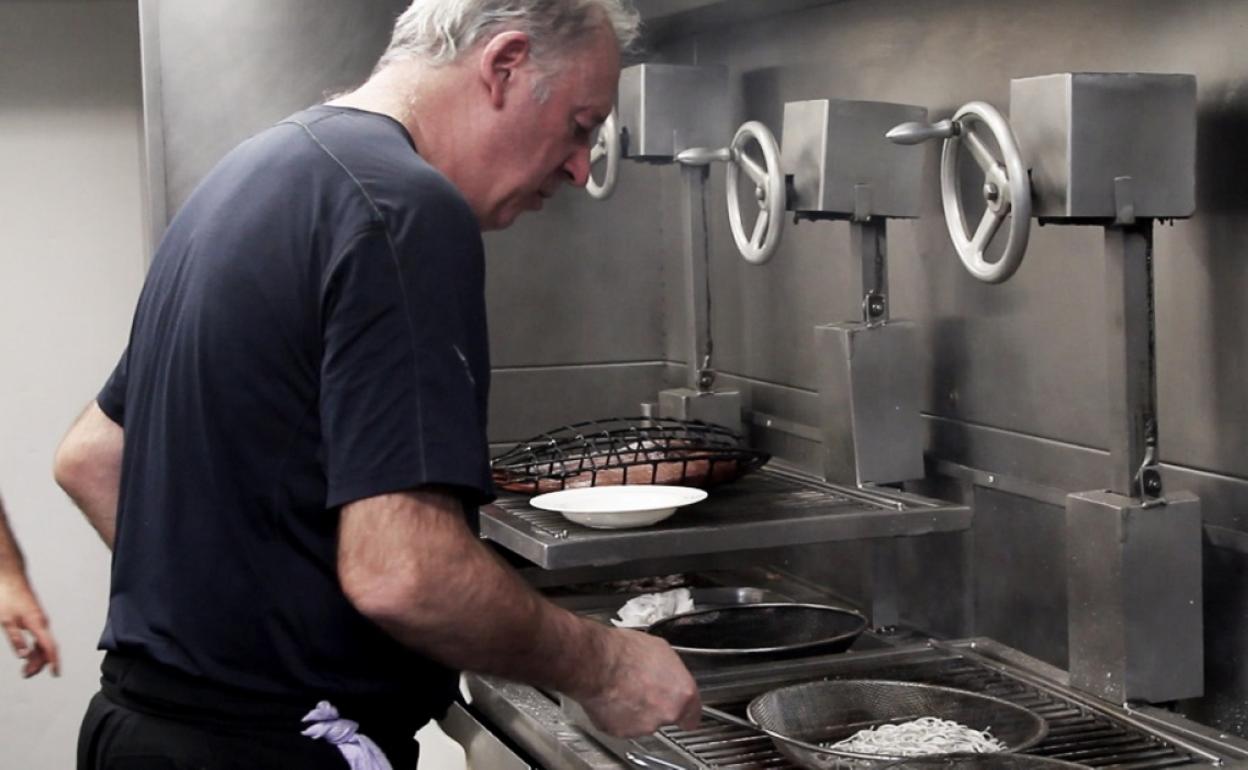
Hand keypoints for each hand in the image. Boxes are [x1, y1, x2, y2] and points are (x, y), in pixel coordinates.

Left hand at [0, 575, 59, 677]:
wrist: (9, 576)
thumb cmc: (7, 595)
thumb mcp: (6, 621)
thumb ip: (16, 639)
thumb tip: (24, 655)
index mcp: (37, 623)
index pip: (49, 646)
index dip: (53, 661)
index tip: (55, 673)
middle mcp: (41, 621)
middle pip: (46, 646)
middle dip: (39, 663)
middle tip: (27, 674)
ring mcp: (38, 618)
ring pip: (42, 641)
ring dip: (36, 656)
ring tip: (26, 667)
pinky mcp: (33, 616)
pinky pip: (38, 635)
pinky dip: (34, 646)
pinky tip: (28, 651)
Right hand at [576, 627, 700, 737]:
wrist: (596, 663)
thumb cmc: (624, 652)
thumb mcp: (660, 649)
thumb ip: (671, 670)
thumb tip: (667, 671)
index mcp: (682, 694)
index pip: (693, 715)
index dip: (686, 711)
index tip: (684, 711)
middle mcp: (666, 714)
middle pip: (667, 715)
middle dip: (657, 705)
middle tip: (643, 687)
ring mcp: (643, 726)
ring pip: (644, 722)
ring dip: (637, 710)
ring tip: (624, 688)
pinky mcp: (620, 732)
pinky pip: (622, 725)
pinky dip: (618, 715)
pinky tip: (612, 697)